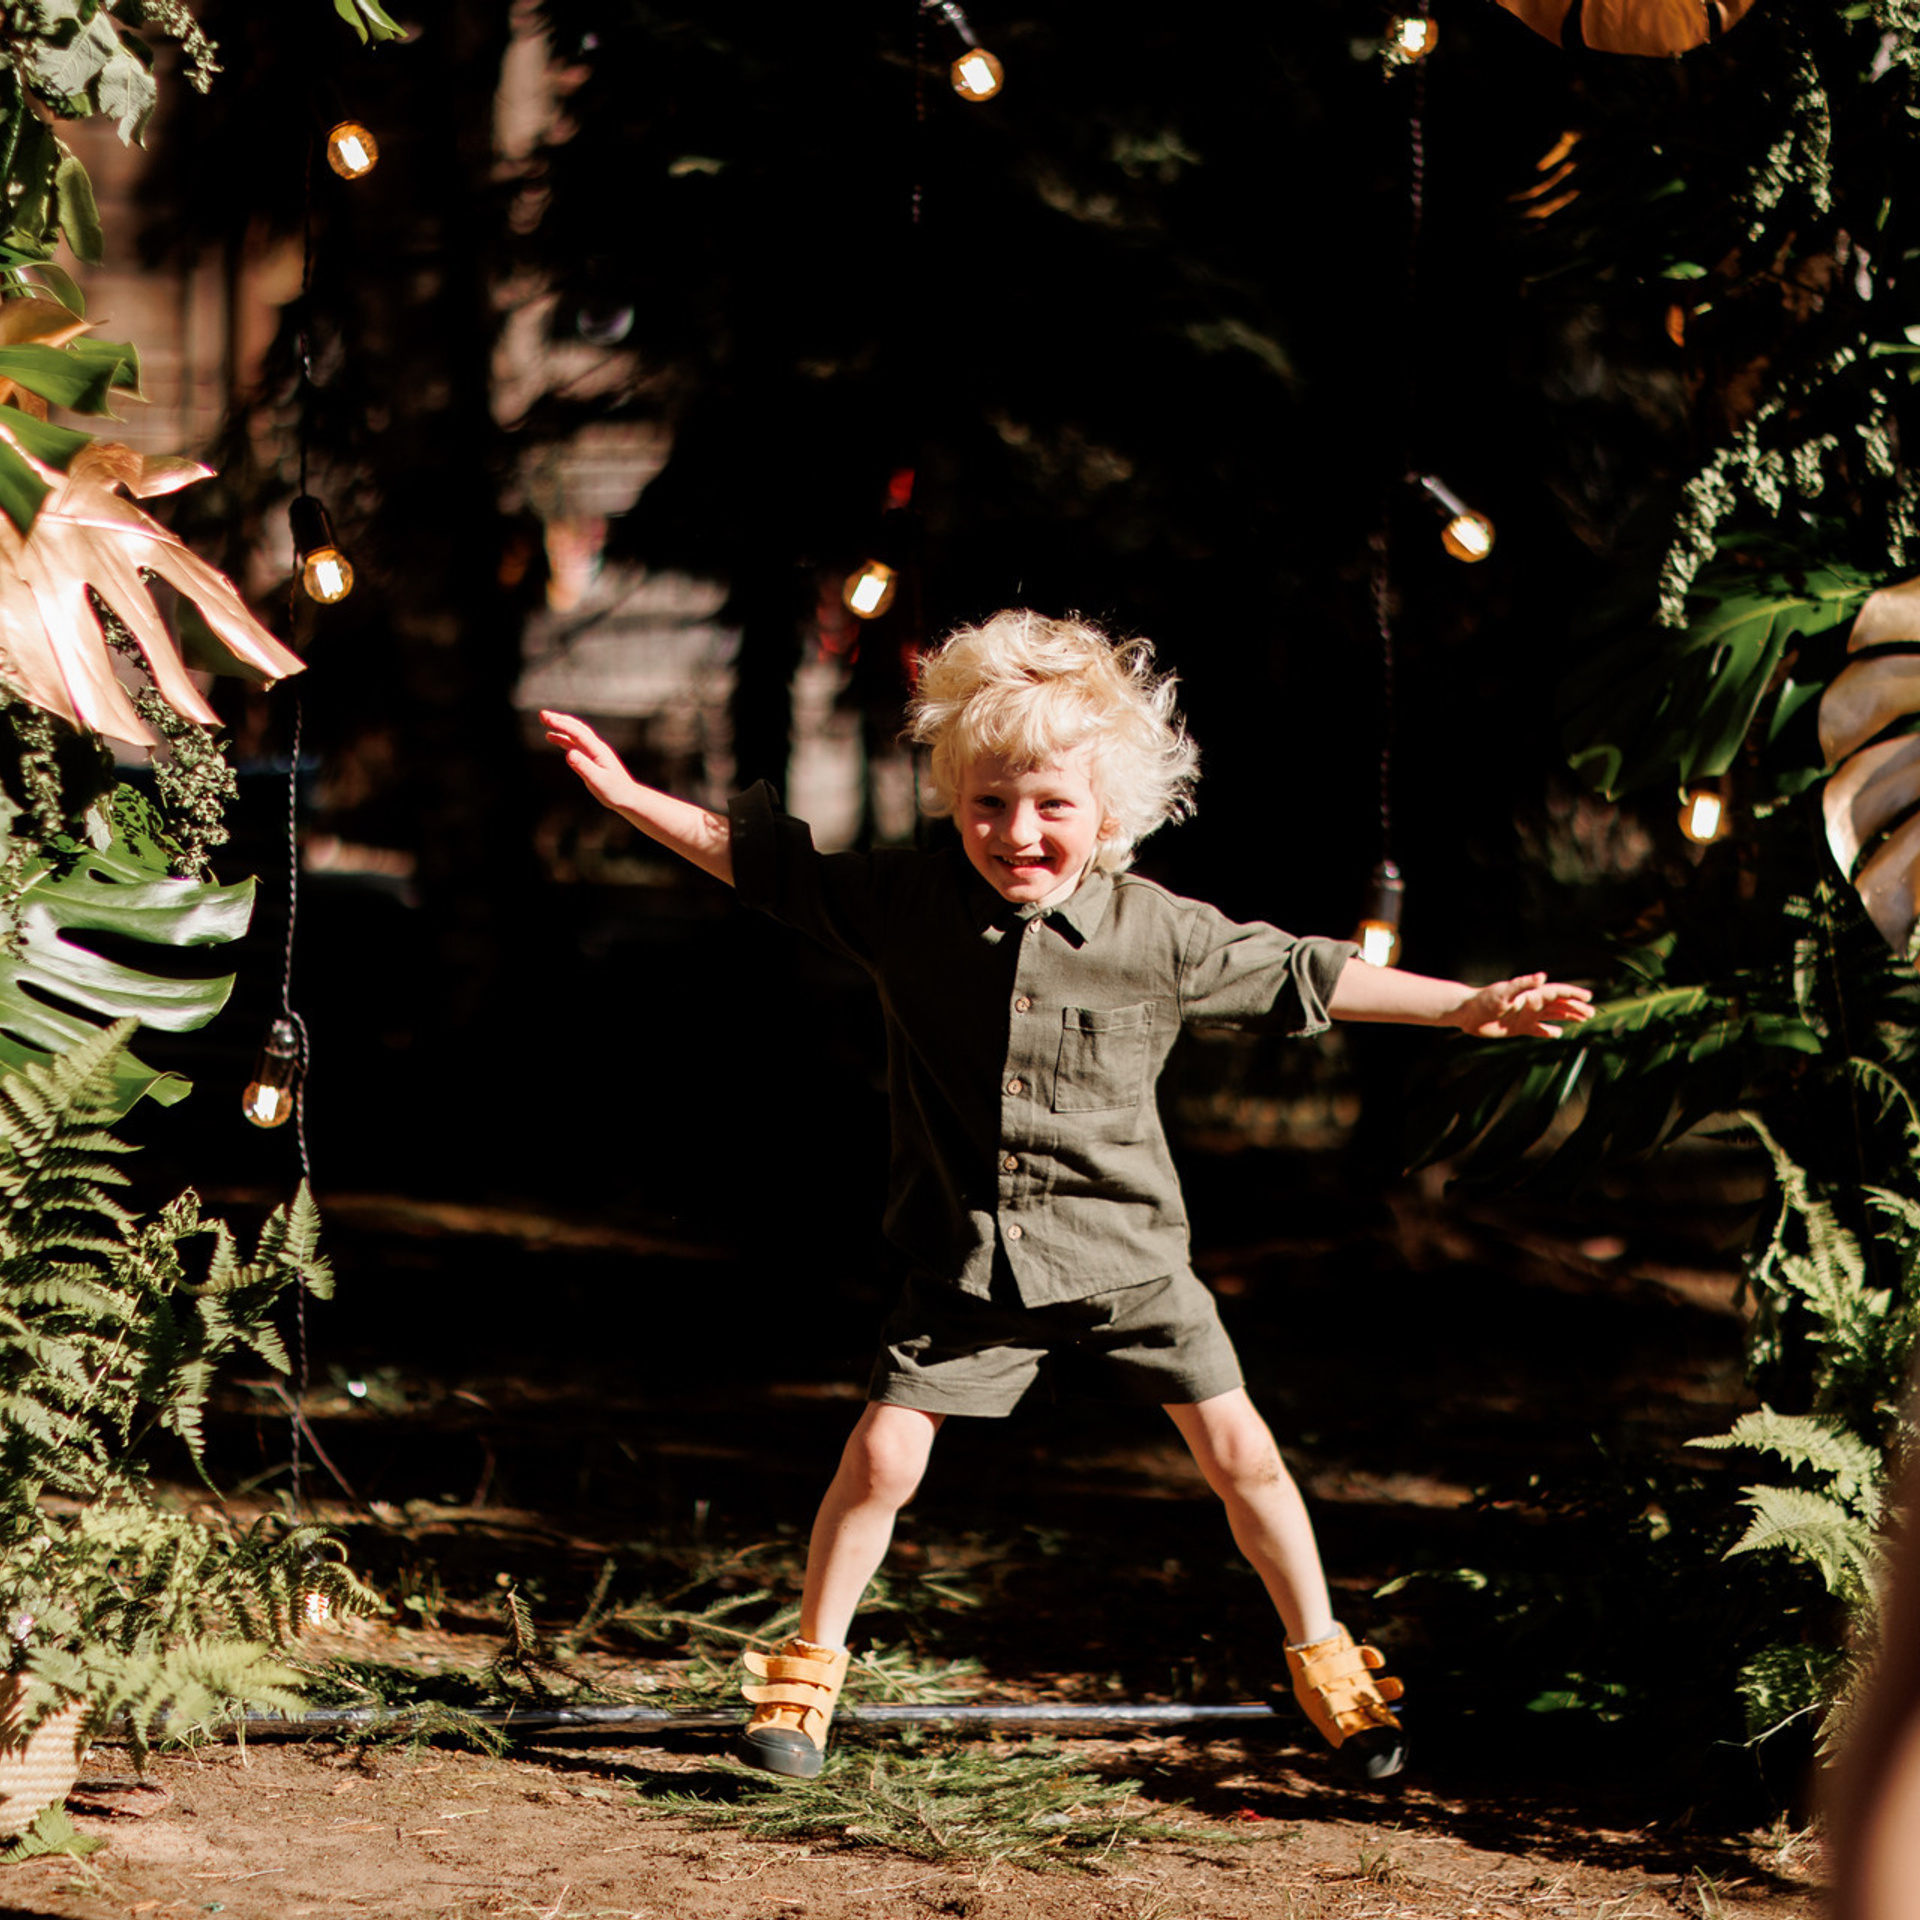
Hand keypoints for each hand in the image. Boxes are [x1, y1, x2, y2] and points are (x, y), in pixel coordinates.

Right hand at [542, 710, 637, 813]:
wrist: (627, 797)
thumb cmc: (614, 791)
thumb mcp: (598, 781)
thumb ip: (583, 767)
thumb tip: (569, 753)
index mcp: (598, 750)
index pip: (578, 733)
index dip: (562, 725)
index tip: (547, 719)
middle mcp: (596, 747)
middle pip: (576, 728)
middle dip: (559, 720)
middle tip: (542, 714)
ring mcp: (594, 751)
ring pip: (576, 733)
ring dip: (561, 725)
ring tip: (544, 719)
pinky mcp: (591, 756)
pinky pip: (575, 743)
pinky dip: (563, 737)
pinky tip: (551, 736)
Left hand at [1451, 973, 1594, 1039]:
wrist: (1468, 1013)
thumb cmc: (1485, 1000)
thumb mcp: (1504, 992)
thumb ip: (1523, 984)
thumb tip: (1542, 976)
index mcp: (1531, 994)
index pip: (1557, 992)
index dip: (1573, 994)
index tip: (1588, 996)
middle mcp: (1532, 1004)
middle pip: (1559, 1004)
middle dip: (1575, 1007)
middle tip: (1591, 1012)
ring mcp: (1527, 1016)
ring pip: (1553, 1015)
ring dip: (1568, 1016)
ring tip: (1584, 1019)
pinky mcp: (1520, 1028)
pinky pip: (1539, 1029)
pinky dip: (1549, 1031)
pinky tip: (1558, 1033)